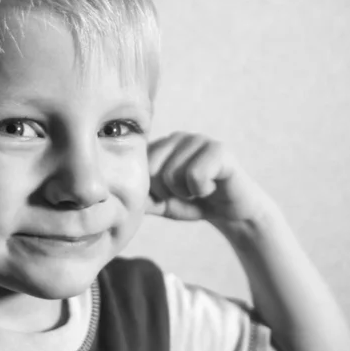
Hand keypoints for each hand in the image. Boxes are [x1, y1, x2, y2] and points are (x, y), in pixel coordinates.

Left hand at [146, 132, 275, 229]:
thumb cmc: (194, 203)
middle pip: (152, 171)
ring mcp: (197, 139)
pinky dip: (201, 191)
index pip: (138, 169)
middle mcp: (176, 137)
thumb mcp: (160, 203)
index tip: (170, 194)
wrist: (232, 213)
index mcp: (159, 146)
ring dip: (187, 193)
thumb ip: (139, 196)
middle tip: (187, 192)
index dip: (152, 191)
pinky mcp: (218, 148)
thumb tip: (118, 196)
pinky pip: (195, 175)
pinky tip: (211, 187)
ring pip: (172, 175)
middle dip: (168, 192)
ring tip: (199, 189)